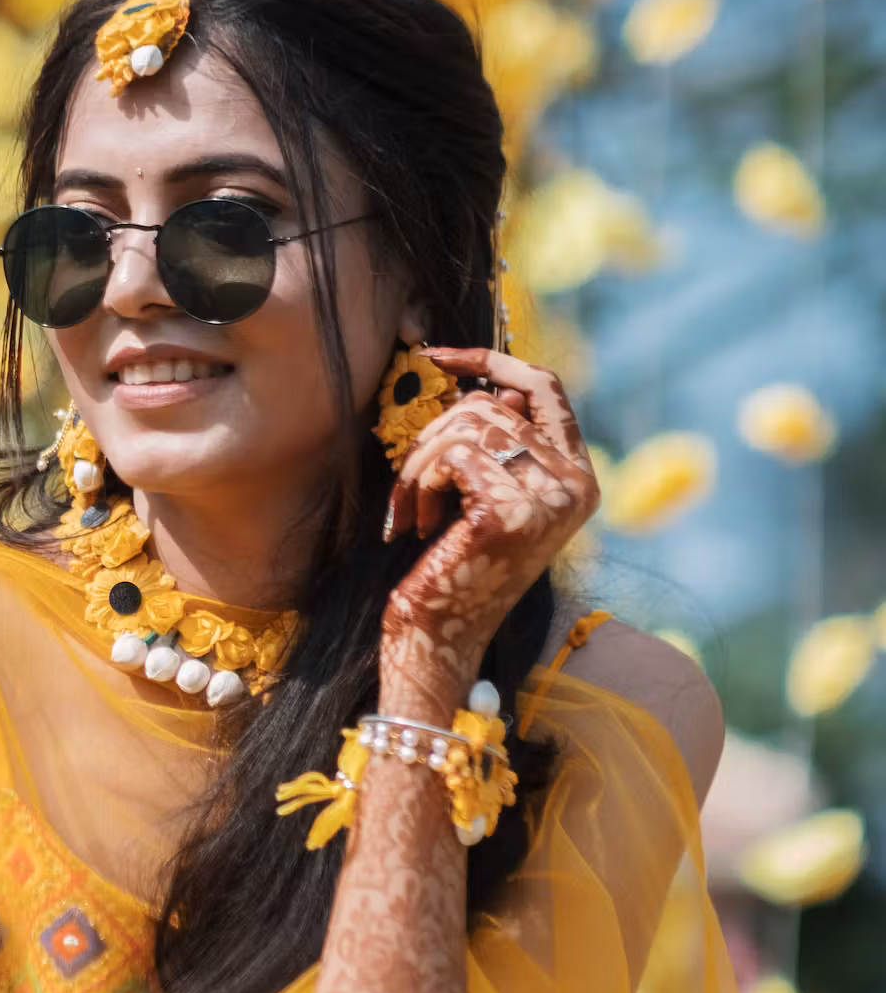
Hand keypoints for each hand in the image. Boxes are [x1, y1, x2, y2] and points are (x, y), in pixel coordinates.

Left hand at [381, 348, 597, 690]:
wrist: (438, 636)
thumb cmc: (454, 565)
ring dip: (421, 465)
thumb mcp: (485, 494)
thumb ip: (500, 441)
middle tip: (413, 485)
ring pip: (466, 427)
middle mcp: (575, 485)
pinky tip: (419, 527)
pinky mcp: (508, 513)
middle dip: (435, 437)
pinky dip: (420, 485)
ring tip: (414, 511)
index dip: (492, 362)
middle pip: (491, 406)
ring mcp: (547, 498)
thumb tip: (492, 387)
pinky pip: (451, 457)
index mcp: (578, 477)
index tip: (440, 356)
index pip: (546, 387)